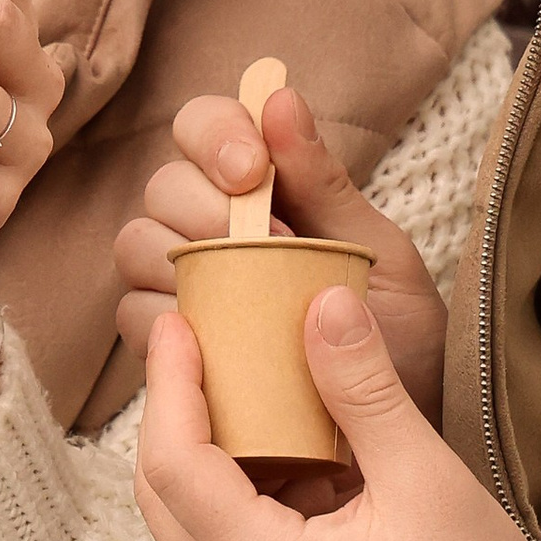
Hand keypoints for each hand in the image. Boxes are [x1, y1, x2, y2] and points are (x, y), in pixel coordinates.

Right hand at [113, 80, 450, 419]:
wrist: (402, 442)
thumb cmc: (400, 341)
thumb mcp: (379, 257)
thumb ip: (326, 184)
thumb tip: (279, 97)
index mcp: (266, 190)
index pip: (205, 128)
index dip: (214, 133)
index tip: (250, 170)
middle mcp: (213, 231)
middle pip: (162, 186)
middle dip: (201, 206)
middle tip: (262, 243)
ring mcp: (188, 289)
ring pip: (137, 247)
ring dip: (182, 260)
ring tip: (250, 298)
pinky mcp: (174, 350)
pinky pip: (138, 318)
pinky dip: (169, 322)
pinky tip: (220, 339)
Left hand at [134, 287, 540, 540]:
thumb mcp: (426, 481)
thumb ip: (364, 389)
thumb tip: (324, 304)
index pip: (174, 464)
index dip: (170, 386)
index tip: (180, 325)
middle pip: (162, 497)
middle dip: (173, 415)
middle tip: (200, 347)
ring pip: (186, 528)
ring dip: (203, 458)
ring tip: (240, 388)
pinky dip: (234, 499)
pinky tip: (281, 454)